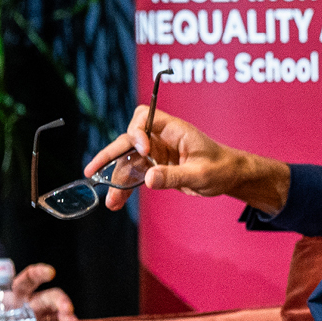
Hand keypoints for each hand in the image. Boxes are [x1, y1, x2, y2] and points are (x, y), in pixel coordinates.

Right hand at [85, 107, 289, 213]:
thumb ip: (174, 176)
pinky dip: (125, 187)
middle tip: (92, 170)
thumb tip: (147, 179)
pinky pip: (135, 174)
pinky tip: (116, 202)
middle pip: (128, 139)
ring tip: (110, 201)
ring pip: (128, 160)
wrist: (230, 176)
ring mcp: (157, 152)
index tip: (143, 150)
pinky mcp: (156, 167)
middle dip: (109, 154)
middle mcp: (161, 138)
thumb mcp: (200, 174)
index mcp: (174, 130)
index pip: (145, 118)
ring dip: (116, 179)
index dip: (137, 131)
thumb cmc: (221, 168)